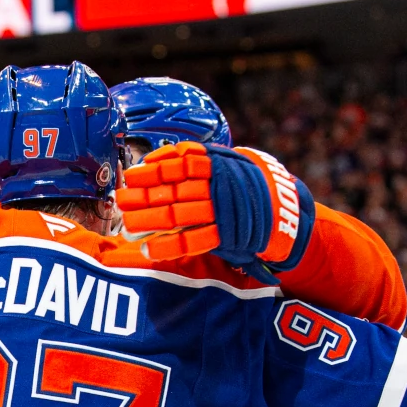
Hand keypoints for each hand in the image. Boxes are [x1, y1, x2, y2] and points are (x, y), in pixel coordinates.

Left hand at [114, 142, 315, 282]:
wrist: (286, 212)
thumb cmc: (247, 186)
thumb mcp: (229, 162)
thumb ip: (197, 159)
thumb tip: (157, 158)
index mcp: (219, 164)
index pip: (179, 162)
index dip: (152, 169)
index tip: (130, 175)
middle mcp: (218, 186)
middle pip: (173, 190)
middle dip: (143, 196)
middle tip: (120, 202)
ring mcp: (222, 212)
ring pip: (178, 215)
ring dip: (149, 220)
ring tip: (128, 226)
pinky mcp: (226, 236)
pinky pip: (192, 241)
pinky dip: (168, 246)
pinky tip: (148, 248)